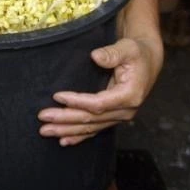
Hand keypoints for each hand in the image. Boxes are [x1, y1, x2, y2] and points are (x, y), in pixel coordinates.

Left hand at [37, 37, 160, 145]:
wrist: (147, 61)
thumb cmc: (136, 53)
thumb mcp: (127, 48)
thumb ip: (112, 53)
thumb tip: (96, 56)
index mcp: (129, 95)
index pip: (98, 103)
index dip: (77, 101)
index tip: (57, 96)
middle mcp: (125, 111)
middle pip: (91, 119)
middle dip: (65, 119)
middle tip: (43, 117)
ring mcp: (119, 116)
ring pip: (90, 127)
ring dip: (67, 130)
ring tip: (45, 131)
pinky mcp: (113, 116)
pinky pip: (94, 129)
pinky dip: (79, 136)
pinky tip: (64, 141)